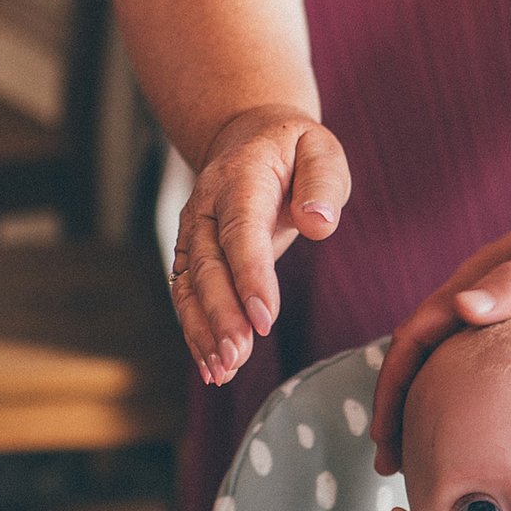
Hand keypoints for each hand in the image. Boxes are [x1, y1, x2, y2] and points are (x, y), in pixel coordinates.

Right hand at [169, 104, 350, 384]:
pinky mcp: (191, 255)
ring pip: (189, 286)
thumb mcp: (321, 150)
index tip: (264, 319)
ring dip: (203, 331)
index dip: (250, 275)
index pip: (241, 231)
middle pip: (208, 266)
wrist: (248, 139)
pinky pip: (187, 297)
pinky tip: (214, 368)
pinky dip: (196, 333)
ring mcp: (192, 232)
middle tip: (238, 356)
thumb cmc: (294, 150)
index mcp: (241, 178)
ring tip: (223, 372)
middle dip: (220, 315)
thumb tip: (318, 222)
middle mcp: (206, 206)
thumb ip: (323, 183)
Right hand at [369, 209, 510, 473]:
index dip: (394, 383)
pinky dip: (462, 409)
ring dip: (424, 413)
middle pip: (417, 361)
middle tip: (391, 462)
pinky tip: (471, 444)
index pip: (415, 336)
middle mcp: (472, 303)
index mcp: (473, 281)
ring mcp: (491, 323)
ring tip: (417, 465)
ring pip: (442, 373)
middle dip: (398, 410)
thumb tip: (464, 307)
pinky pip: (475, 377)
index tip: (386, 427)